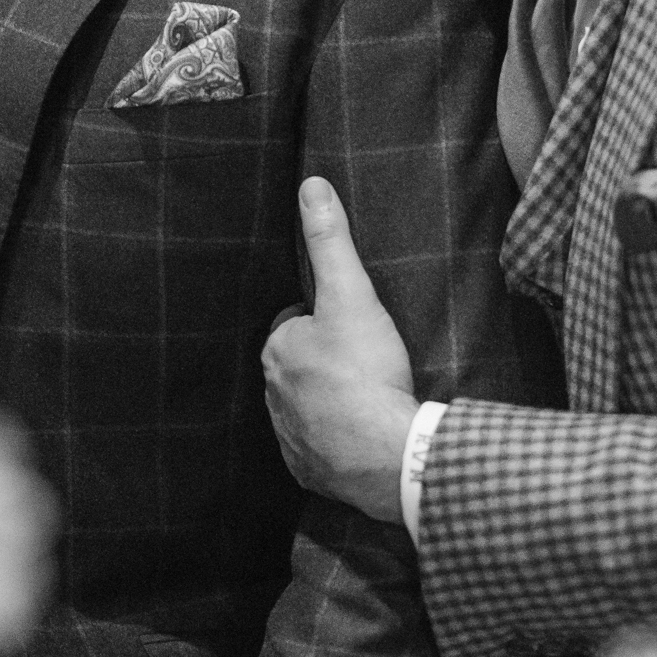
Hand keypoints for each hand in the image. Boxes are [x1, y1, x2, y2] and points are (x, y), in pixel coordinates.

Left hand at [262, 177, 419, 523]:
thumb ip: (330, 240)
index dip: (326, 319)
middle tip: (367, 360)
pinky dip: (336, 440)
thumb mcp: (351, 293)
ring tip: (369, 396)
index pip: (296, 323)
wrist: (385, 453)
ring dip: (331, 401)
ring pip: (307, 406)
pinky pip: (318, 448)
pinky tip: (363, 434)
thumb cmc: (365, 370)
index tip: (354, 325)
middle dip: (326, 361)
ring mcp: (289, 437)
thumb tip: (311, 186)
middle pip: (301, 366)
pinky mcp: (308, 470)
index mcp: (277, 350)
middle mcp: (272, 395)